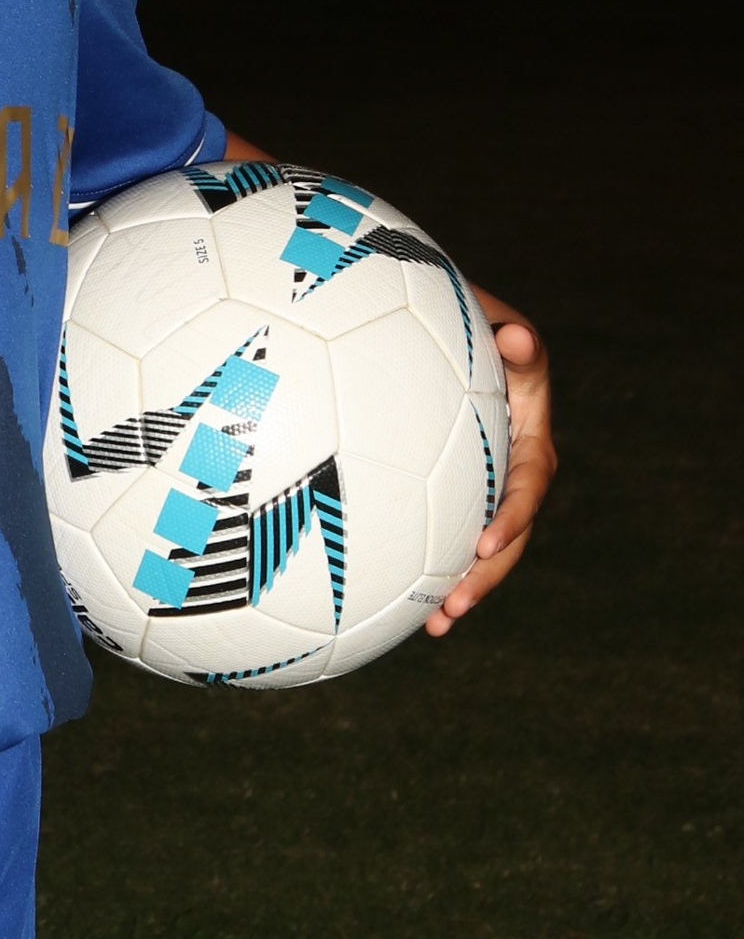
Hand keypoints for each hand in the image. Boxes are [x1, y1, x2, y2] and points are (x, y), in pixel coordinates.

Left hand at [425, 291, 554, 635]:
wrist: (417, 320)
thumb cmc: (451, 314)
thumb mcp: (482, 316)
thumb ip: (507, 333)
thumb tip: (520, 337)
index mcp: (527, 432)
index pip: (529, 482)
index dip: (511, 517)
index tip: (481, 543)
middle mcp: (512, 465)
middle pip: (511, 531)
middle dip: (487, 573)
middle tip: (455, 604)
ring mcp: (483, 482)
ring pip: (482, 546)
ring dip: (464, 587)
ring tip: (438, 624)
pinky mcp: (450, 492)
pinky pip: (447, 536)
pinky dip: (431, 571)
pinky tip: (408, 608)